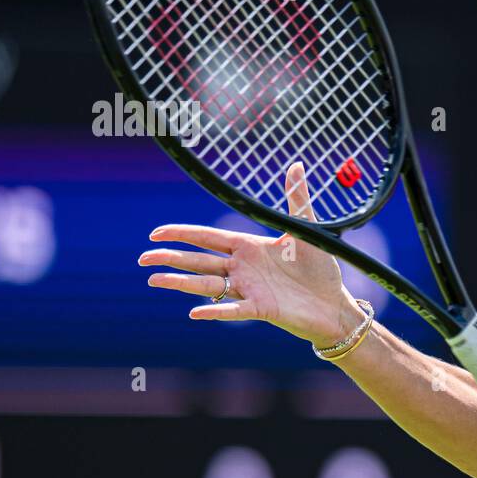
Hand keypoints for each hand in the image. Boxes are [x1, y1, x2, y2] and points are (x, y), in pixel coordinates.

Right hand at [139, 162, 362, 346]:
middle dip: (170, 258)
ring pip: (207, 284)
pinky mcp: (261, 309)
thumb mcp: (306, 230)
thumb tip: (296, 165)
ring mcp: (249, 289)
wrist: (334, 303)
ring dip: (181, 283)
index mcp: (248, 248)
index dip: (182, 234)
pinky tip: (194, 312)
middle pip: (199, 261)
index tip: (156, 232)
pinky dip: (215, 311)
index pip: (208, 238)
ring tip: (154, 280)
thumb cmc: (320, 269)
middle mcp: (243, 268)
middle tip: (142, 258)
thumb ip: (297, 199)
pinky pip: (233, 310)